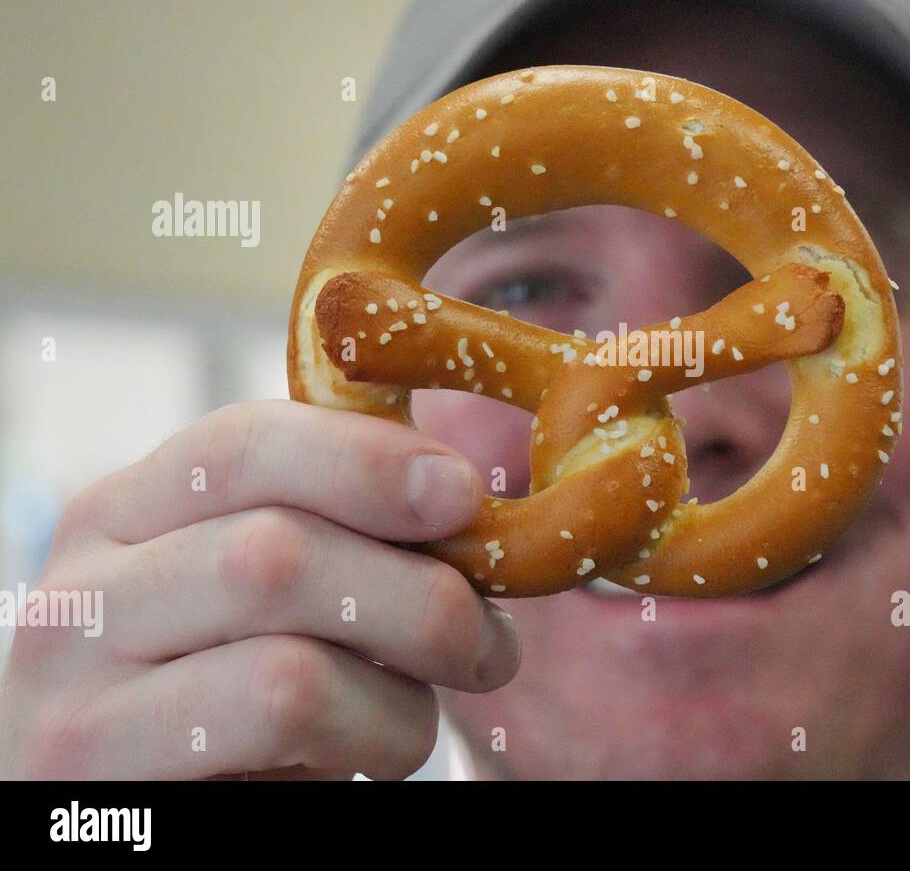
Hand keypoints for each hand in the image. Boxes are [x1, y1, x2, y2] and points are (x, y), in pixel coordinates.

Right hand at [0, 399, 518, 778]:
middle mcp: (82, 588)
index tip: (461, 492)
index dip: (365, 459)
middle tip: (490, 644)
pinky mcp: (97, 771)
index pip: (243, 444)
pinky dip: (368, 736)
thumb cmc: (231, 699)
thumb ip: (331, 532)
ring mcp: (74, 689)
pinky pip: (278, 729)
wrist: (156, 810)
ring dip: (402, 691)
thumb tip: (454, 488)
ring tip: (420, 716)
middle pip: (275, 552)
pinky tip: (368, 755)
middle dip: (418, 597)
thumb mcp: (275, 599)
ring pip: (288, 659)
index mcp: (126, 514)